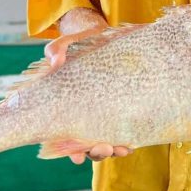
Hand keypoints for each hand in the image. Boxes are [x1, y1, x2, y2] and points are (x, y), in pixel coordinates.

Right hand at [44, 26, 131, 163]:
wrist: (99, 34)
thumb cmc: (77, 42)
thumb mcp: (64, 44)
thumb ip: (56, 50)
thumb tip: (56, 61)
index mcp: (68, 108)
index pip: (67, 137)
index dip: (71, 151)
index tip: (77, 156)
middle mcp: (87, 115)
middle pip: (90, 144)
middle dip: (97, 151)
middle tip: (102, 148)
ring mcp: (106, 112)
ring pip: (109, 141)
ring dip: (115, 149)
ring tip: (122, 149)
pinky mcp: (122, 105)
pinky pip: (126, 128)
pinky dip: (129, 137)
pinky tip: (135, 141)